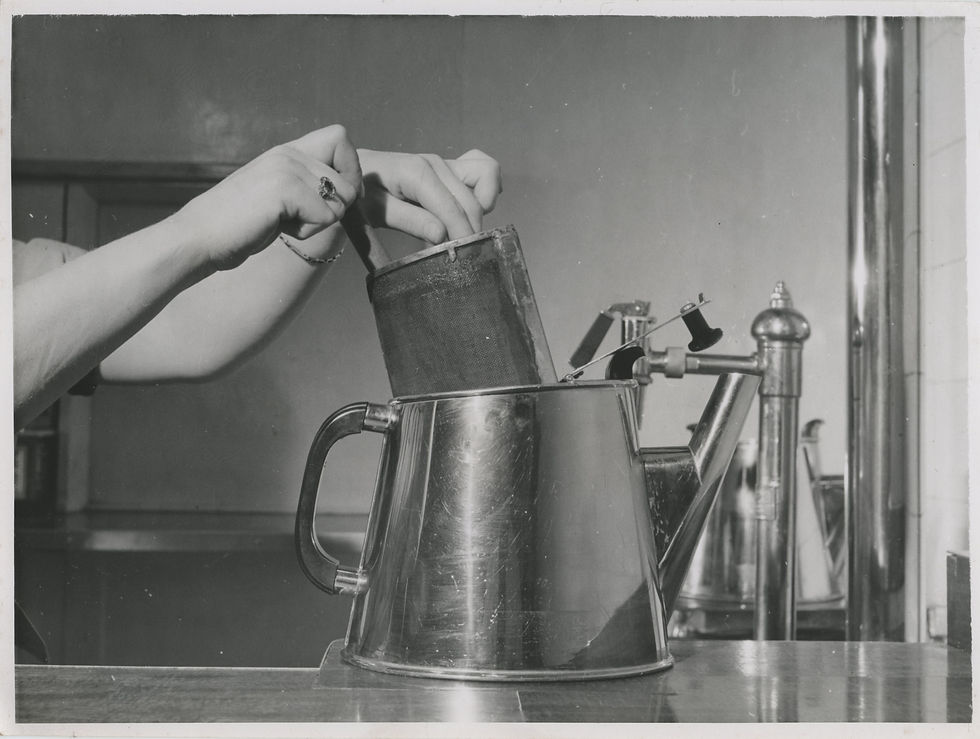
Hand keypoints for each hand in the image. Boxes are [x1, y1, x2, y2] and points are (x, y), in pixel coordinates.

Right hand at [174, 125, 361, 270]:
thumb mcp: (279, 196)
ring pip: (340, 203)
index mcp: (287, 151)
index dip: (350, 170)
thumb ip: (308, 186)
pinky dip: (305, 232)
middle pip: (349, 182)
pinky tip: (276, 227)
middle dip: (333, 209)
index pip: (340, 138)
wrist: (200, 237)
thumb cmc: (240, 224)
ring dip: (317, 223)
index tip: (337, 197)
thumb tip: (353, 192)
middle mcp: (289, 153)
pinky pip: (325, 217)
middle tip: (297, 217)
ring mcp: (286, 168)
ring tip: (282, 221)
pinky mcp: (283, 189)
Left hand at [356, 149, 501, 243]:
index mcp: (417, 173)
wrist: (356, 171)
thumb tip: (441, 235)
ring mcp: (445, 163)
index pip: (451, 208)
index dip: (461, 235)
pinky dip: (487, 187)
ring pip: (484, 179)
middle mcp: (436, 164)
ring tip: (464, 230)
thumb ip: (410, 221)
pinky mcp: (450, 167)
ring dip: (482, 208)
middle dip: (470, 230)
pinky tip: (478, 207)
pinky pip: (482, 170)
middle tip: (459, 254)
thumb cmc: (363, 193)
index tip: (463, 259)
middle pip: (470, 201)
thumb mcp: (377, 211)